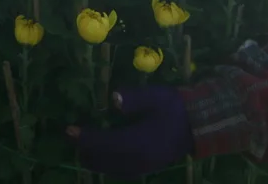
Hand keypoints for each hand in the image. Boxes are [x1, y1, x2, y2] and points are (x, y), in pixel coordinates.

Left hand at [66, 85, 194, 177]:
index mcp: (141, 141)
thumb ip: (134, 99)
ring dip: (94, 160)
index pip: (107, 142)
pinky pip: (121, 171)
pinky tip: (100, 158)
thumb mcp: (156, 96)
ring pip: (111, 168)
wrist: (198, 125)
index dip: (86, 138)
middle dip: (85, 150)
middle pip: (105, 160)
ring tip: (80, 148)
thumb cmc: (175, 108)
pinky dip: (106, 165)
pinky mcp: (146, 168)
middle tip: (70, 137)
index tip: (68, 130)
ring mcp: (144, 166)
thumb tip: (113, 98)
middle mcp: (140, 159)